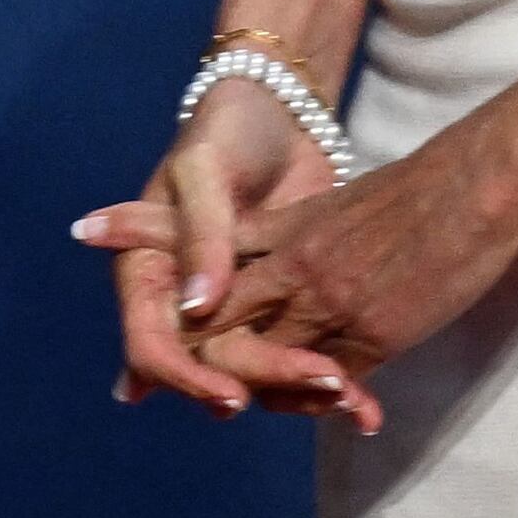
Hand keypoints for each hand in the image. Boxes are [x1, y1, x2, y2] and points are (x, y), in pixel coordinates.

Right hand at [74, 82, 370, 426]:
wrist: (276, 113)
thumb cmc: (226, 132)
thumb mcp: (204, 170)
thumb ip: (202, 236)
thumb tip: (195, 307)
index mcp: (150, 272)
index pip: (153, 349)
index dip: (189, 378)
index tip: (233, 396)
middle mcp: (186, 302)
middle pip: (215, 371)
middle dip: (269, 387)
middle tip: (329, 389)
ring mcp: (235, 308)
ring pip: (256, 375)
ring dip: (303, 396)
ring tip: (357, 400)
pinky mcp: (281, 307)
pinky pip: (296, 355)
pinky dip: (327, 382)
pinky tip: (367, 404)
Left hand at [187, 87, 517, 396]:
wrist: (470, 186)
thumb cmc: (415, 187)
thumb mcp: (338, 202)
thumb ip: (301, 234)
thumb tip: (285, 258)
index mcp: (281, 228)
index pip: (207, 262)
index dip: (183, 292)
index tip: (165, 311)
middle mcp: (291, 267)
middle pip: (218, 321)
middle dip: (199, 353)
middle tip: (200, 380)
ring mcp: (328, 303)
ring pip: (268, 364)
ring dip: (267, 387)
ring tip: (268, 401)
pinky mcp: (372, 334)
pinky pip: (329, 385)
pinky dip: (325, 402)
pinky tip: (344, 412)